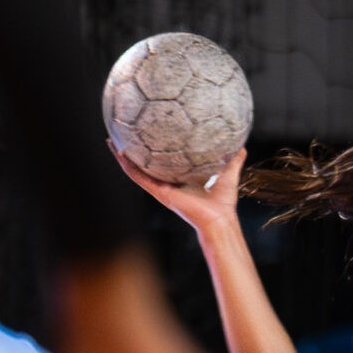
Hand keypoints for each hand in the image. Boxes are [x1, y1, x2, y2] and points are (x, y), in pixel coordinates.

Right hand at [111, 143, 246, 240]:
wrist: (218, 219)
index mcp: (180, 180)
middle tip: (125, 133)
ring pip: (136, 170)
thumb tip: (241, 144)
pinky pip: (138, 177)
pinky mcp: (159, 192)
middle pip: (146, 165)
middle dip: (134, 151)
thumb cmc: (223, 203)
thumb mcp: (228, 173)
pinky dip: (127, 165)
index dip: (155, 150)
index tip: (148, 134)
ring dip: (123, 156)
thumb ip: (233, 159)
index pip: (164, 162)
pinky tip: (118, 153)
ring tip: (112, 140)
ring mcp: (160, 188)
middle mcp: (167, 184)